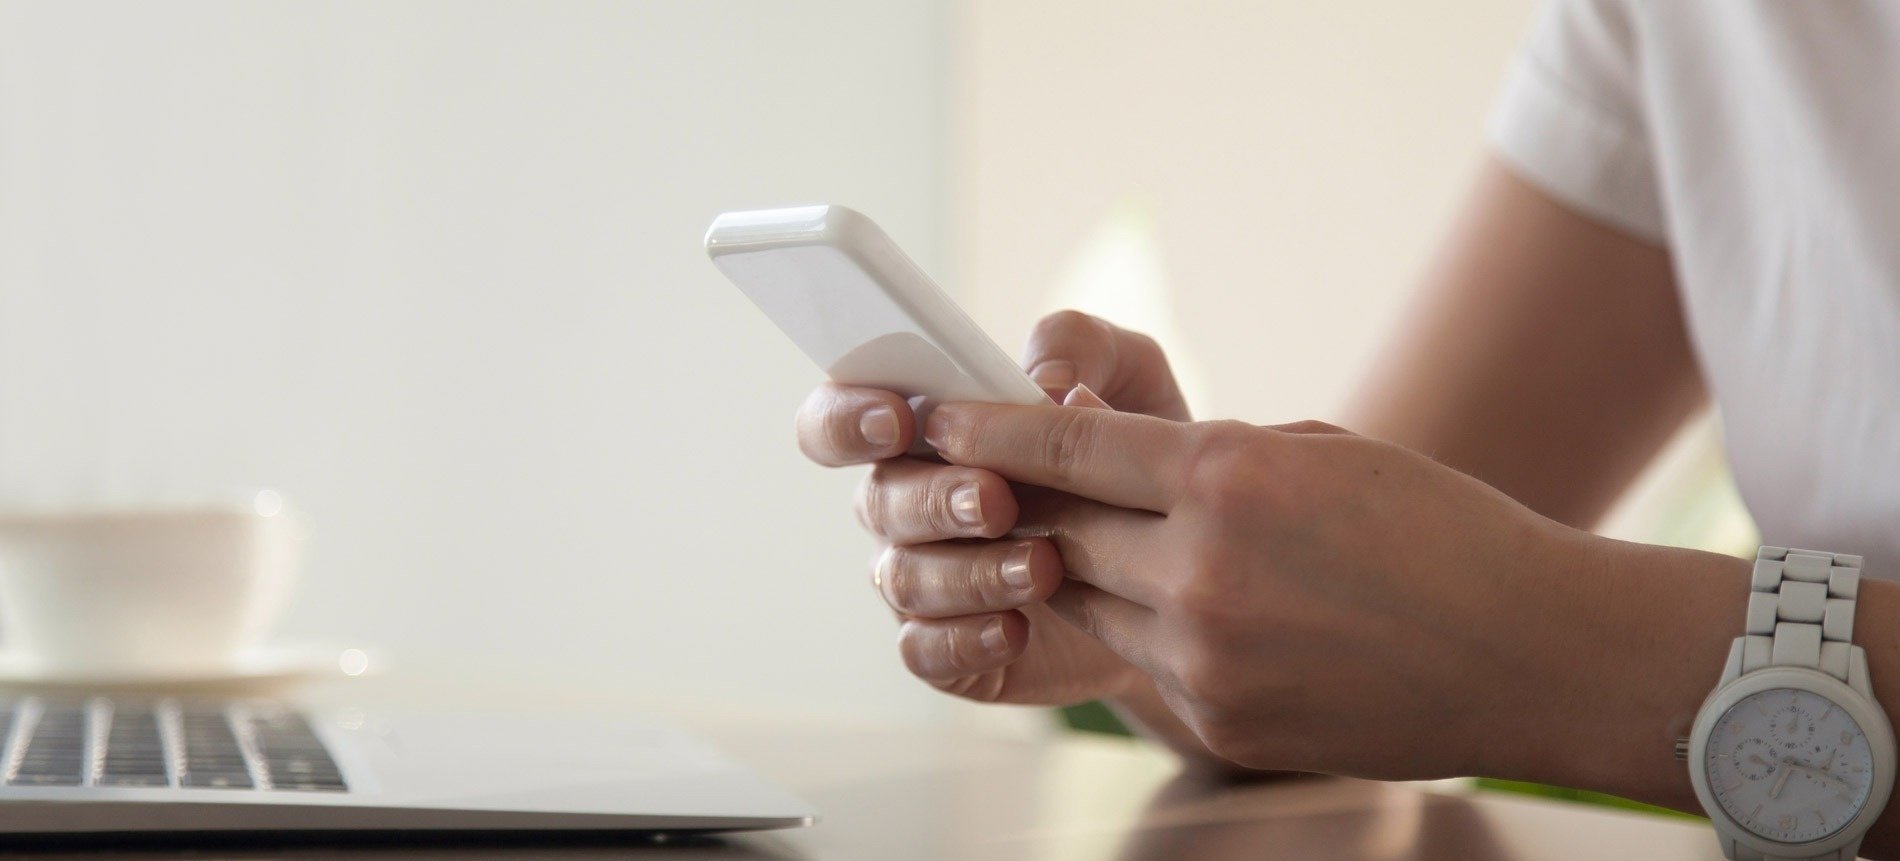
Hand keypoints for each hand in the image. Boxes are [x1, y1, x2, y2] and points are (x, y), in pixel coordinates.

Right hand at [794, 311, 1189, 706]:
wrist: (1185, 564)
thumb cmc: (1136, 454)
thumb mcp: (1130, 378)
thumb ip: (1082, 346)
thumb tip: (1043, 380)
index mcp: (924, 432)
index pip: (839, 416)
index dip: (847, 418)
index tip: (898, 421)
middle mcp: (907, 504)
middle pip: (878, 500)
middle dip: (935, 499)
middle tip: (998, 500)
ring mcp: (923, 580)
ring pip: (904, 578)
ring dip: (968, 572)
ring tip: (1041, 568)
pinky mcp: (950, 650)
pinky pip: (924, 651)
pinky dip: (966, 640)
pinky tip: (1017, 628)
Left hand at [921, 401, 1595, 778]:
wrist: (1532, 652)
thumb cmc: (1443, 533)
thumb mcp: (1320, 452)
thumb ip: (1210, 456)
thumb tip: (1121, 455)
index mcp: (1226, 478)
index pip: (1066, 447)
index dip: (989, 430)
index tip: (940, 418)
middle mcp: (1201, 570)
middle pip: (1058, 531)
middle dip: (1028, 505)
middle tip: (1008, 485)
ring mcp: (1205, 656)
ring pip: (1091, 603)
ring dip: (1089, 572)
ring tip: (1131, 549)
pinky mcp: (1218, 720)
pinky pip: (1143, 662)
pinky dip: (1151, 631)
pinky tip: (1208, 613)